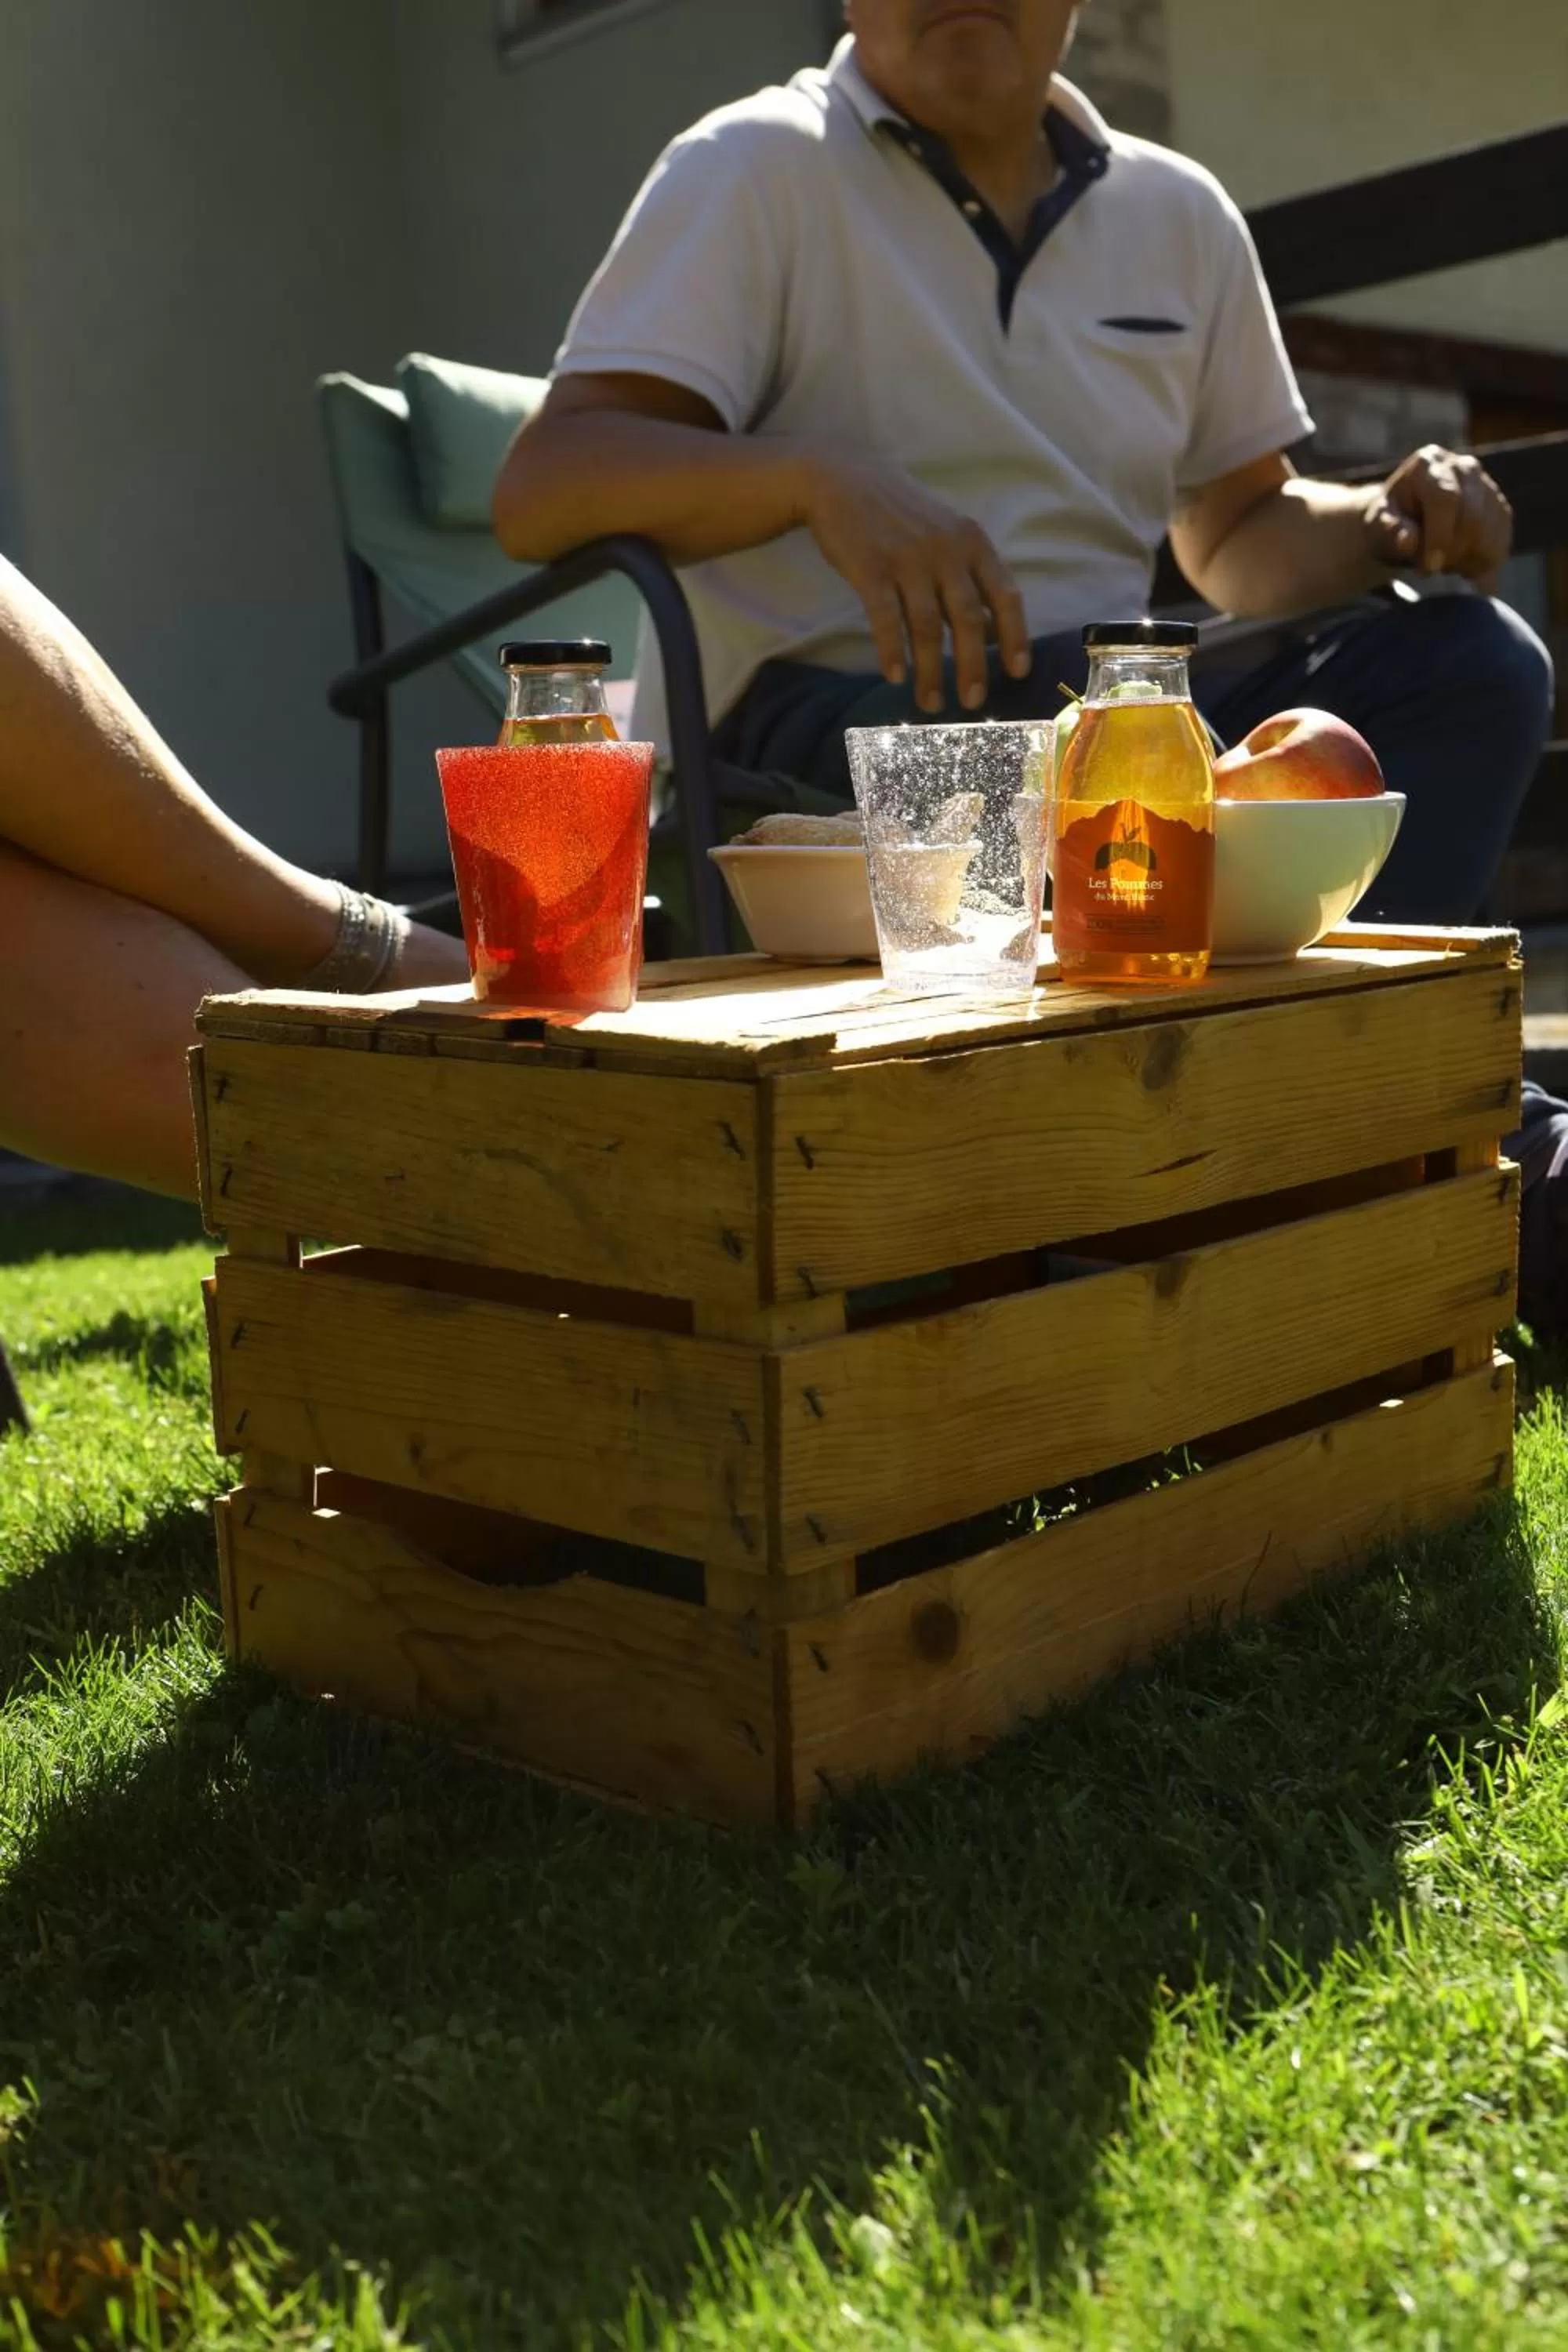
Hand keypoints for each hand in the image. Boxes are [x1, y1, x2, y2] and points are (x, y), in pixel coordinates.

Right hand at [801, 455, 1031, 712]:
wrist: (841, 479)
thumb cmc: (900, 515)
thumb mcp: (946, 534)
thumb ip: (970, 579)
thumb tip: (995, 632)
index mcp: (972, 543)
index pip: (1005, 594)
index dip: (1015, 636)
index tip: (1016, 672)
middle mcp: (946, 551)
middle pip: (967, 618)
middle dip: (972, 666)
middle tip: (973, 702)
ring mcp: (908, 559)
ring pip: (926, 626)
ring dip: (930, 670)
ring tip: (931, 702)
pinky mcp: (871, 567)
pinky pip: (885, 618)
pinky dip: (892, 650)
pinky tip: (894, 676)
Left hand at [1366, 444, 1512, 593]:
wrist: (1407, 521)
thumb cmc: (1391, 522)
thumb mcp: (1379, 527)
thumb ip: (1389, 532)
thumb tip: (1408, 541)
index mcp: (1429, 463)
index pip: (1446, 498)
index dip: (1440, 536)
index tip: (1429, 567)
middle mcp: (1464, 467)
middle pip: (1473, 518)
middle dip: (1450, 552)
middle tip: (1427, 568)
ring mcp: (1488, 487)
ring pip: (1490, 535)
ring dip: (1464, 561)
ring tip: (1440, 562)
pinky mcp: (1501, 510)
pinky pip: (1500, 546)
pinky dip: (1480, 565)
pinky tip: (1458, 564)